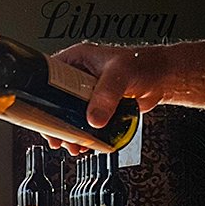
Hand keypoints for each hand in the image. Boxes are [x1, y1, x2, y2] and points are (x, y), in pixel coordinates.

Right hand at [44, 42, 165, 151]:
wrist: (162, 78)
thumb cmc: (143, 64)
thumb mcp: (120, 75)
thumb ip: (106, 96)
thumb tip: (94, 119)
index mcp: (76, 60)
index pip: (48, 77)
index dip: (42, 96)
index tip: (42, 114)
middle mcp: (78, 77)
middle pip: (56, 102)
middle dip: (55, 122)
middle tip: (57, 137)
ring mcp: (86, 94)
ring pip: (69, 116)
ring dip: (69, 133)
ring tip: (73, 145)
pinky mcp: (97, 107)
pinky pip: (84, 123)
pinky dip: (83, 135)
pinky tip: (84, 144)